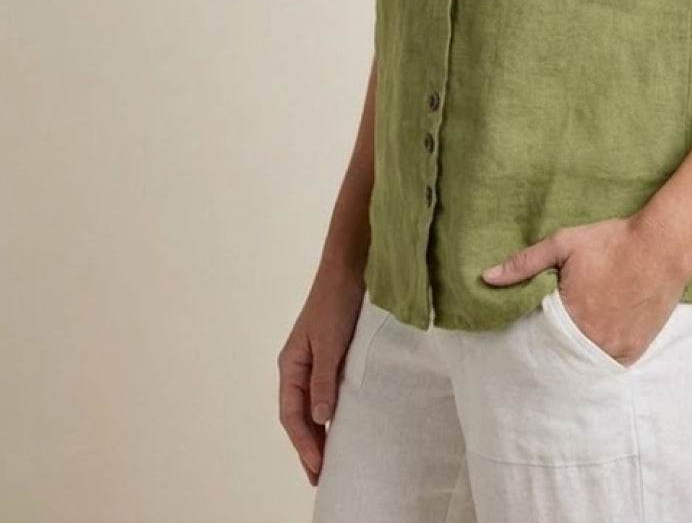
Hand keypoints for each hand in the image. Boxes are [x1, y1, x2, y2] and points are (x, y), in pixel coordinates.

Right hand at [277, 262, 365, 484]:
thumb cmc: (336, 302)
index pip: (292, 414)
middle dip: (307, 446)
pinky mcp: (331, 355)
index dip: (303, 443)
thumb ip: (323, 379)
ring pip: (310, 406)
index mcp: (291, 365)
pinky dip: (328, 413)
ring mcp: (314, 361)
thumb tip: (320, 417)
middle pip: (298, 414)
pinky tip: (338, 425)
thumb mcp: (330, 342)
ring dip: (317, 432)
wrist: (349, 268)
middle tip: (319, 477)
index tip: (318, 467)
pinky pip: (324, 392)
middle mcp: (298, 366)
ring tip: (326, 461)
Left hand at [481, 210, 688, 366]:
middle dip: (548, 355)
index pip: (537, 342)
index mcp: (571, 317)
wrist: (662, 246)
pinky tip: (589, 352)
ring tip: (563, 352)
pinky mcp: (636, 350)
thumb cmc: (612, 242)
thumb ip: (524, 263)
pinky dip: (598, 361)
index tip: (520, 338)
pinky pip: (609, 366)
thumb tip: (487, 277)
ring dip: (573, 361)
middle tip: (539, 351)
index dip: (528, 340)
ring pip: (584, 367)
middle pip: (560, 359)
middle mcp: (593, 340)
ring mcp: (617, 348)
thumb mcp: (563, 244)